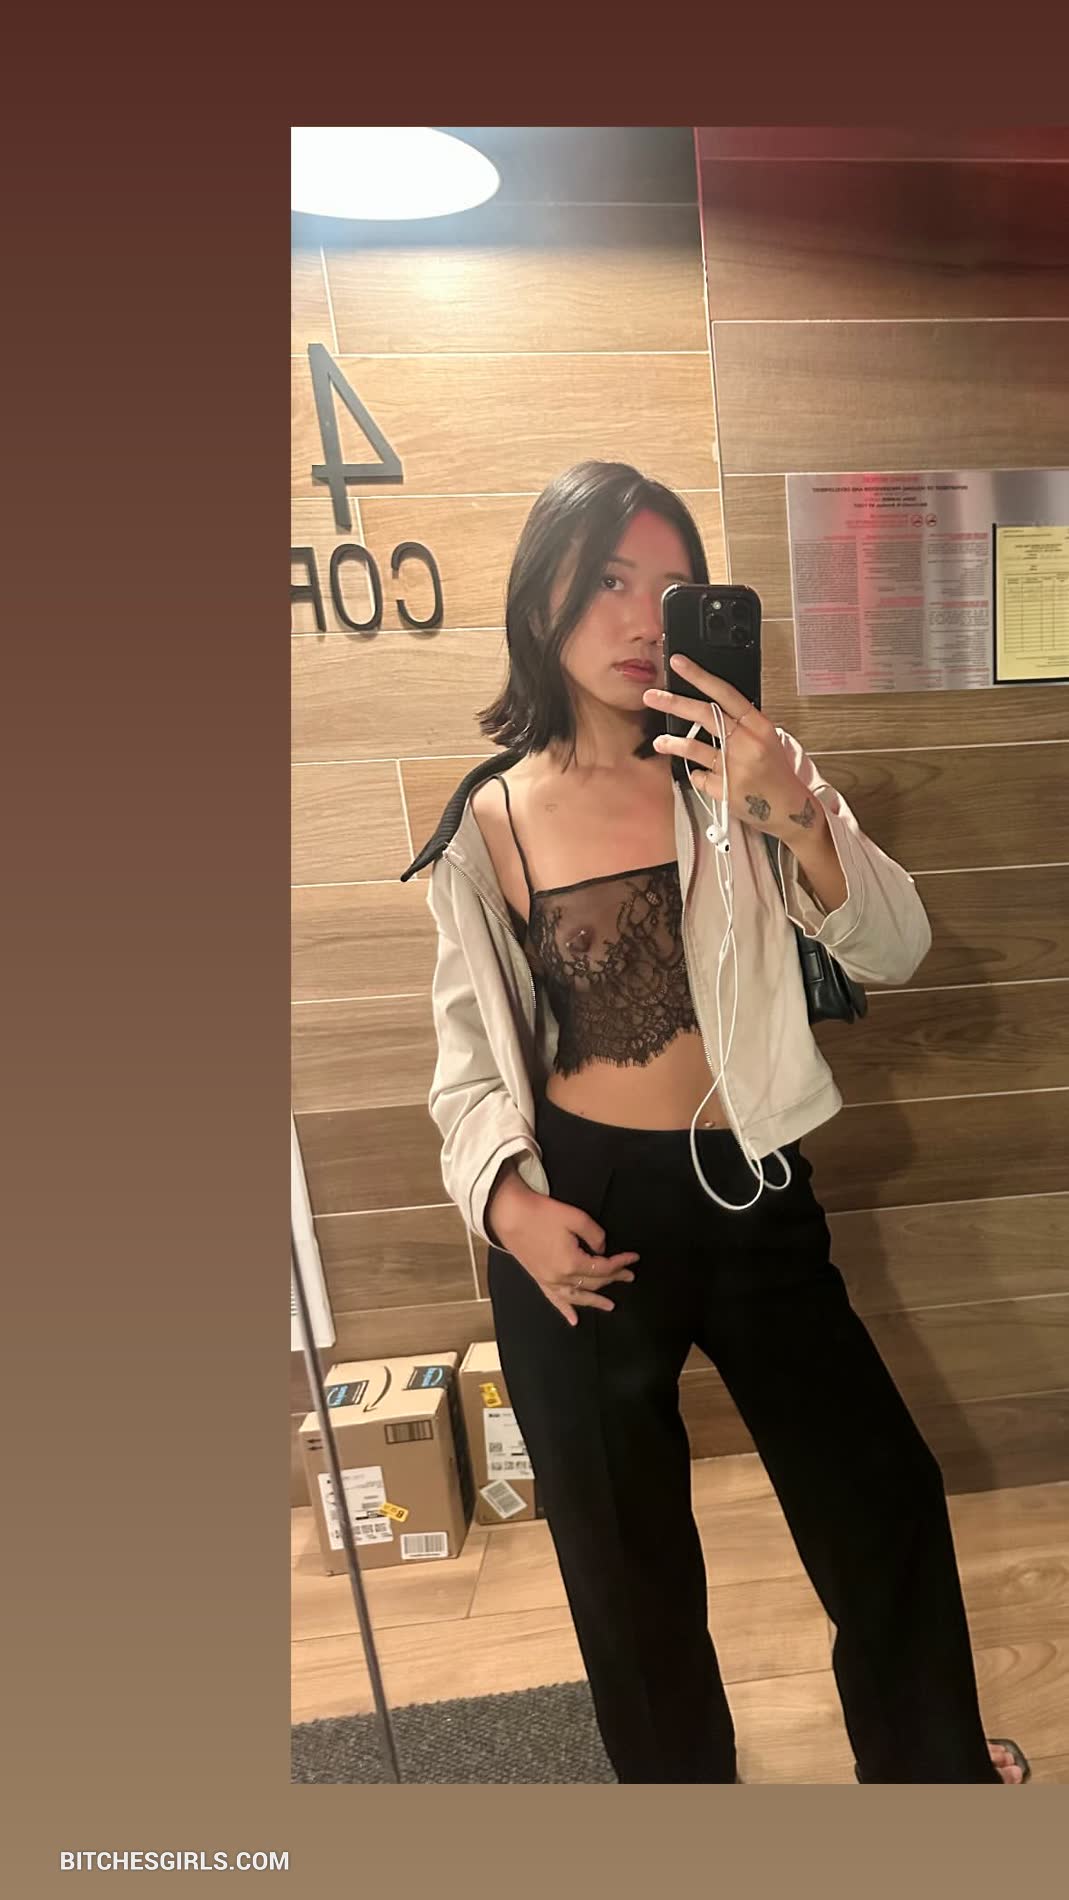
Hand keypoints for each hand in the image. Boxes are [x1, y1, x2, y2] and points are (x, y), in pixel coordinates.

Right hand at [488, 1170, 637, 1328]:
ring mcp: (548, 1281)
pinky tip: (574, 1320)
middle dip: (613, 1279)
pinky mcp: (539, 1278)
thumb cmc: (541, 1213)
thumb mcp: (575, 1218)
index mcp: (572, 1263)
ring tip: (610, 1306)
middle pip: (593, 1282)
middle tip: (629, 1276)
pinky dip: (565, 1310)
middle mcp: (561, 1278)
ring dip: (595, 1301)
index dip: (620, 1262)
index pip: (603, 1267)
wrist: (509, 1214)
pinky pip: (555, 1299)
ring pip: (578, 1297)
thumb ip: (595, 1236)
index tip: (634, 1258)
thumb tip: (602, 1250)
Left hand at [644, 654, 823, 841]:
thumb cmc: (776, 773)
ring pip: (694, 747)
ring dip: (671, 744)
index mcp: (758, 726)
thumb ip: (741, 725)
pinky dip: (698, 774)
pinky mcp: (723, 789)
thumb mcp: (766, 740)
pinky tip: (705, 776)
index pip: (725, 693)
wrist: (790, 809)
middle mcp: (746, 742)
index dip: (699, 676)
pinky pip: (699, 776)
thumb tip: (709, 708)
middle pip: (705, 715)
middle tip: (651, 696)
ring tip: (660, 742)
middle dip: (674, 703)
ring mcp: (734, 766)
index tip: (678, 663)